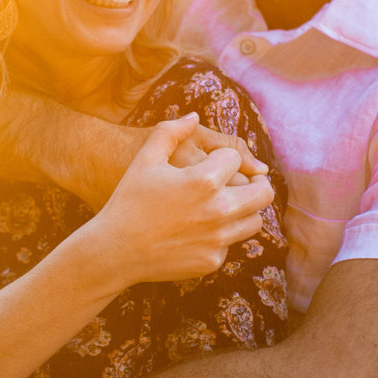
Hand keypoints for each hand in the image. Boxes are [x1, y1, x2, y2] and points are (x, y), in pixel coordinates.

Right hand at [96, 113, 274, 283]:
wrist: (115, 249)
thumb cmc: (129, 199)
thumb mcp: (145, 158)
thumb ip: (171, 131)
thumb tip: (193, 116)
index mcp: (204, 180)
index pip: (236, 159)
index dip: (223, 158)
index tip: (212, 163)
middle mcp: (218, 210)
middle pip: (263, 192)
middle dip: (256, 182)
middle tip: (248, 180)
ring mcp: (218, 238)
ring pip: (255, 220)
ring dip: (245, 209)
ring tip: (230, 203)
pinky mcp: (213, 260)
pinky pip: (232, 243)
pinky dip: (223, 235)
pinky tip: (203, 229)